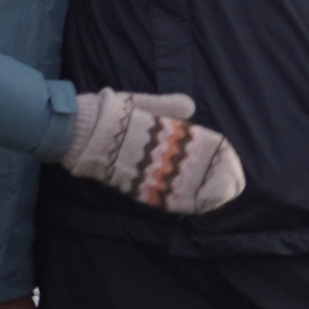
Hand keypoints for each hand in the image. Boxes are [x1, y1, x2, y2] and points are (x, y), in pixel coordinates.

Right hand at [57, 89, 247, 215]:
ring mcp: (142, 173)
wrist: (73, 132)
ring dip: (203, 193)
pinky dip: (176, 202)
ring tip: (220, 198)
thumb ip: (164, 105)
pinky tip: (189, 206)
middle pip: (193, 169)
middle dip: (216, 177)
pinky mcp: (130, 186)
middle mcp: (154, 155)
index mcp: (159, 132)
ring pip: (180, 186)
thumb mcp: (137, 103)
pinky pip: (157, 197)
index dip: (217, 153)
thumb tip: (192, 106)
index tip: (231, 158)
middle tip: (235, 184)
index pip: (197, 143)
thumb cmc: (107, 114)